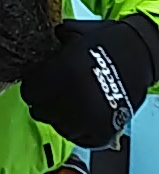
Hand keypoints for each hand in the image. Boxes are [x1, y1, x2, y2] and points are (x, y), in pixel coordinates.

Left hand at [20, 14, 158, 147]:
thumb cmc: (109, 41)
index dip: (32, 86)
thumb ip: (50, 46)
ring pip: (57, 126)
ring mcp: (91, 117)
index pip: (30, 91)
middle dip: (42, 101)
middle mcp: (76, 97)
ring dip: (58, 116)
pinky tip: (79, 114)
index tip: (35, 84)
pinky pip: (79, 138)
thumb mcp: (74, 35)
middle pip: (40, 111)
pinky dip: (77, 129)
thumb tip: (34, 49)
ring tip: (66, 103)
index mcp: (64, 71)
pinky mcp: (105, 131)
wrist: (143, 52)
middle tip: (50, 93)